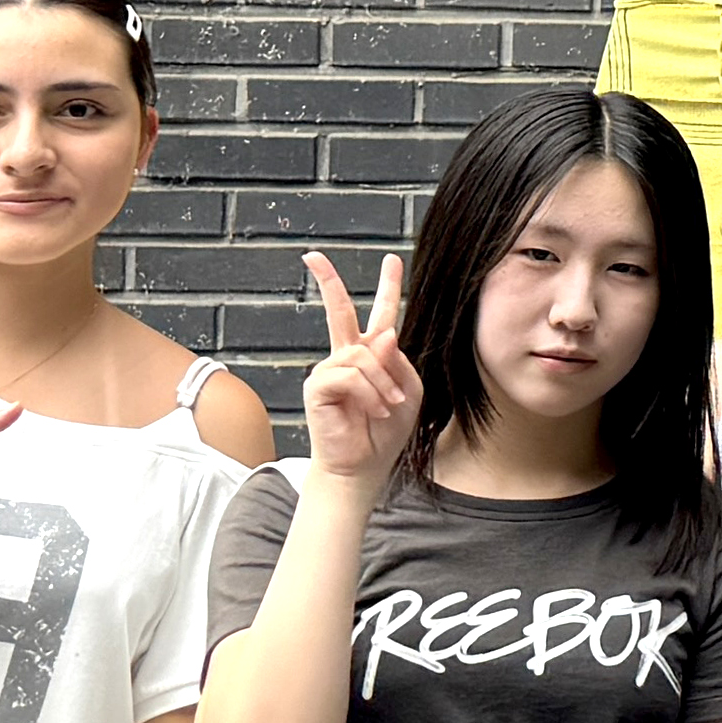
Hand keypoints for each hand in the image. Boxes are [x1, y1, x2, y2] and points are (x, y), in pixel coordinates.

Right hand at [296, 251, 416, 484]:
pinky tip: (373, 411)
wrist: (364, 466)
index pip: (381, 315)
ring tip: (387, 407)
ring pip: (363, 356)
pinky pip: (350, 376)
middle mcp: (346, 357)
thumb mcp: (408, 391)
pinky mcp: (318, 386)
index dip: (388, 287)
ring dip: (383, 384)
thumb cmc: (385, 431)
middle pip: (340, 311)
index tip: (392, 260)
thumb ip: (398, 361)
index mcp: (371, 356)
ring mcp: (328, 369)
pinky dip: (370, 394)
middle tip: (313, 256)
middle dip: (328, 281)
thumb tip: (383, 335)